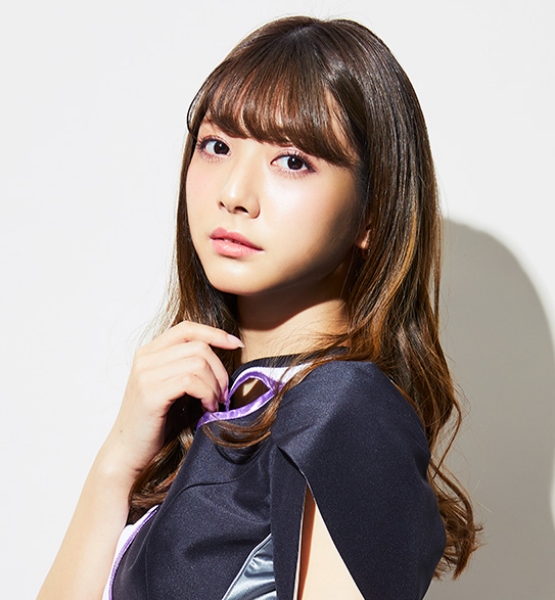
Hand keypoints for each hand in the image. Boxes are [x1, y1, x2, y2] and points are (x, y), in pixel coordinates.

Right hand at [105, 321, 242, 477]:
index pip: (187, 328)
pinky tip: (207, 408)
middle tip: (224, 392)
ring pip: (198, 363)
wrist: (128, 452)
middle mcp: (145, 358)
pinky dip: (206, 394)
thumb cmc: (156, 421)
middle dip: (220, 369)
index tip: (236, 345)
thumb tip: (226, 352)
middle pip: (199, 346)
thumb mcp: (172, 385)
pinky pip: (190, 381)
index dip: (216, 333)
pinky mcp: (150, 393)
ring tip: (214, 403)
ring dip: (214, 385)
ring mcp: (146, 374)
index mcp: (150, 352)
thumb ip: (189, 365)